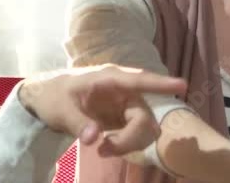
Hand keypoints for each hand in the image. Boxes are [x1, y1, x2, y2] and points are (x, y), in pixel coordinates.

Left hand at [19, 64, 186, 156]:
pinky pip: (136, 134)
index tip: (183, 85)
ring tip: (102, 150)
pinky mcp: (123, 118)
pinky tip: (105, 148)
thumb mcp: (60, 110)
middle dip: (131, 138)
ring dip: (129, 143)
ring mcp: (125, 105)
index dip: (161, 83)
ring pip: (144, 127)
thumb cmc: (54, 96)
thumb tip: (95, 138)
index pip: (140, 80)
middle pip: (144, 116)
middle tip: (106, 150)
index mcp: (110, 79)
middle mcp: (124, 91)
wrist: (46, 99)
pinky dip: (125, 145)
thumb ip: (78, 123)